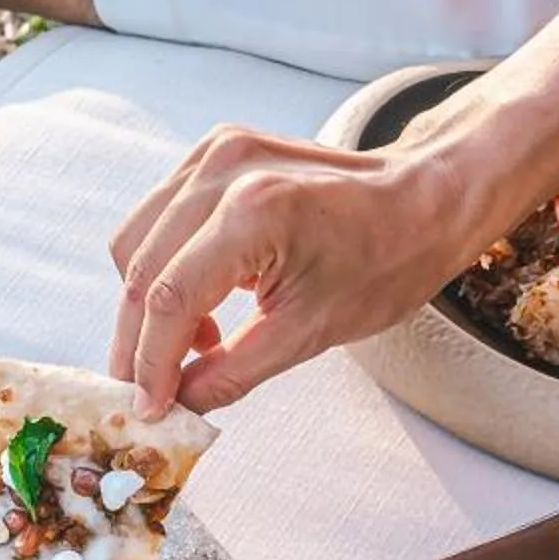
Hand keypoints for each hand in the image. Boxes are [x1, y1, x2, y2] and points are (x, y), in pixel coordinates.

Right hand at [106, 124, 478, 414]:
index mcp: (253, 211)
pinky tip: (205, 306)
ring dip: (149, 304)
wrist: (422, 202)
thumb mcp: (312, 332)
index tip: (149, 408)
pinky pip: (159, 218)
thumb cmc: (387, 261)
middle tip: (150, 392)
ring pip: (137, 242)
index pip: (168, 298)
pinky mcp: (214, 151)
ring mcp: (216, 151)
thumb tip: (178, 403)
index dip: (150, 362)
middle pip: (140, 269)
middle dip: (137, 340)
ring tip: (196, 346)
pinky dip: (166, 267)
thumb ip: (234, 371)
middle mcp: (224, 169)